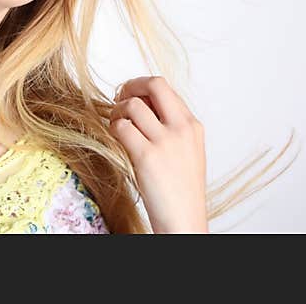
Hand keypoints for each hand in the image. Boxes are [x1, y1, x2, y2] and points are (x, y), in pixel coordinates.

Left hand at [108, 76, 208, 232]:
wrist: (184, 221)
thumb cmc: (180, 190)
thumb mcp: (186, 151)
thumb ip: (171, 127)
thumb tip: (142, 106)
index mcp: (193, 125)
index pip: (165, 87)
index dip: (142, 89)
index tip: (131, 99)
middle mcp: (182, 128)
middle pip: (154, 83)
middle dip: (130, 86)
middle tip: (119, 100)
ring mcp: (166, 141)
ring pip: (132, 104)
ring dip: (116, 111)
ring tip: (115, 125)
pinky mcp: (147, 156)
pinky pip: (121, 127)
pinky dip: (113, 128)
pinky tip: (115, 139)